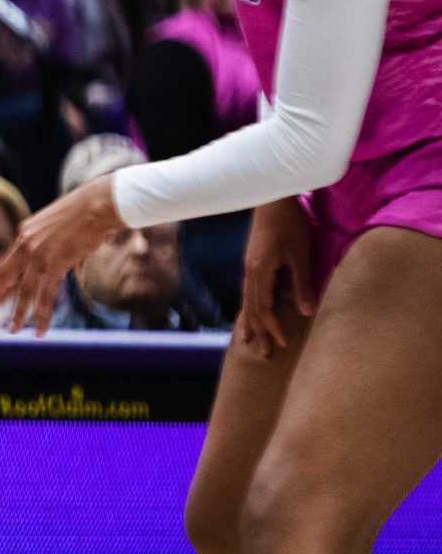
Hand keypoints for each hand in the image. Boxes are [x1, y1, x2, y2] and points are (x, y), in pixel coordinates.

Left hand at [0, 173, 123, 334]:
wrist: (97, 204)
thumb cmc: (85, 212)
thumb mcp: (58, 226)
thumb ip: (54, 245)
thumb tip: (66, 266)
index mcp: (25, 233)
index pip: (7, 262)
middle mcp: (27, 245)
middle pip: (8, 277)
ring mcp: (39, 256)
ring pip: (25, 292)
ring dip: (20, 314)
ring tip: (13, 330)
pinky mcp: (55, 265)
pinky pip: (45, 296)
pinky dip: (43, 314)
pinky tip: (40, 329)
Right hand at [234, 196, 315, 358]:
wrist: (272, 198)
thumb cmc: (290, 223)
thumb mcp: (300, 254)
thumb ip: (301, 283)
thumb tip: (305, 312)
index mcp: (259, 273)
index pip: (264, 309)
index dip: (273, 328)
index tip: (282, 345)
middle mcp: (249, 273)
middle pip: (252, 309)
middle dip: (259, 332)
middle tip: (264, 355)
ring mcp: (249, 267)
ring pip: (247, 301)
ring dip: (251, 322)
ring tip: (249, 340)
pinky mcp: (253, 261)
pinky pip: (249, 291)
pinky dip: (250, 307)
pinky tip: (252, 311)